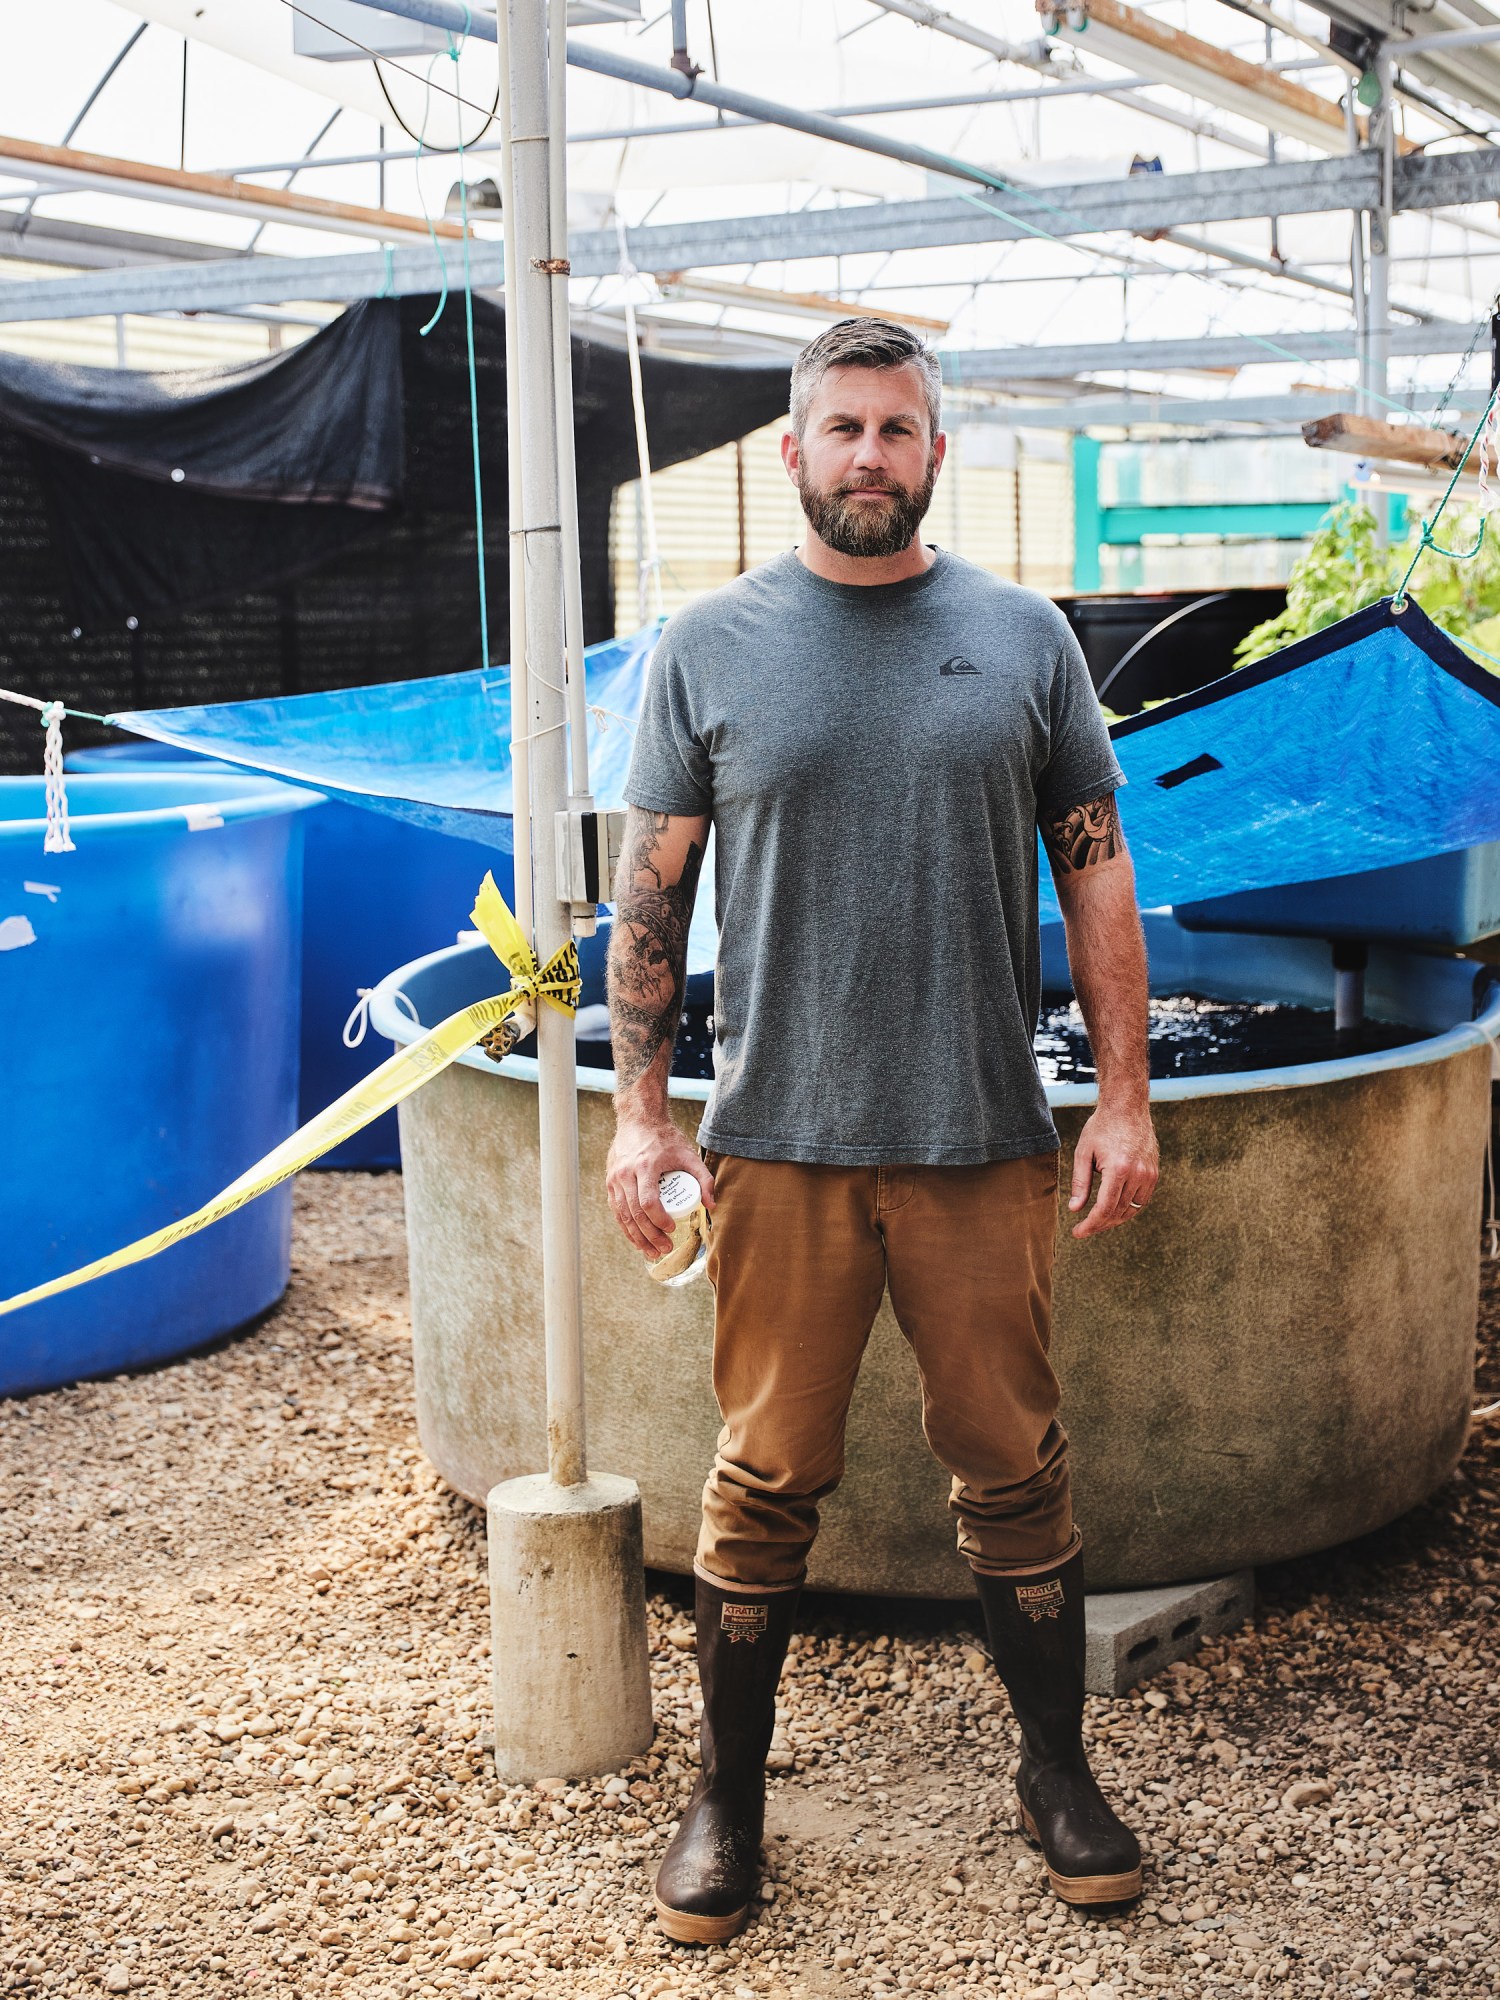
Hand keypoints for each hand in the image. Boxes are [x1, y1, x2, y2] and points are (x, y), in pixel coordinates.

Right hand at [606, 1117, 715, 1257]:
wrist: (638, 1120)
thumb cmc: (664, 1138)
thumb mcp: (688, 1154)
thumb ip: (703, 1178)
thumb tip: (711, 1205)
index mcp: (644, 1166)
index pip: (648, 1201)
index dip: (659, 1219)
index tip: (672, 1229)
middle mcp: (625, 1173)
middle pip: (634, 1213)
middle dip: (649, 1235)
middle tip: (664, 1249)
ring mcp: (615, 1178)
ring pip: (622, 1215)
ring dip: (636, 1236)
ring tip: (651, 1252)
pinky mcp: (610, 1181)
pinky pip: (616, 1209)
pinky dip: (625, 1227)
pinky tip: (636, 1239)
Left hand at [1068, 1100, 1157, 1239]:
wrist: (1127, 1107)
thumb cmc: (1101, 1127)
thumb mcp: (1083, 1153)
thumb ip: (1080, 1183)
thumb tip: (1075, 1210)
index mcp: (1118, 1169)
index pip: (1104, 1209)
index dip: (1090, 1225)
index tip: (1077, 1233)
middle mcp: (1138, 1174)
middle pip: (1118, 1212)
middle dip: (1099, 1224)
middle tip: (1084, 1229)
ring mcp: (1149, 1174)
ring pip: (1131, 1209)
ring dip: (1114, 1219)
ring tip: (1097, 1221)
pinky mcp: (1154, 1173)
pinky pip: (1141, 1200)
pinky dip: (1127, 1208)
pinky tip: (1113, 1209)